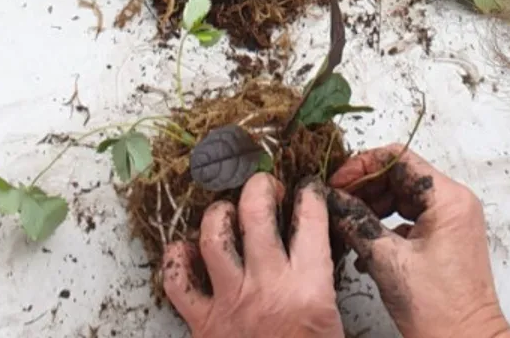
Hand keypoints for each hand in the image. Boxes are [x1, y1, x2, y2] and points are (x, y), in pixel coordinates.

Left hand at [162, 175, 343, 337]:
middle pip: (256, 210)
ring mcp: (231, 304)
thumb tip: (319, 250)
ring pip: (213, 235)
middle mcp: (267, 286)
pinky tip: (186, 251)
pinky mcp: (203, 326)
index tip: (307, 191)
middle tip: (267, 188)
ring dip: (219, 214)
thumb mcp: (333, 326)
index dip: (310, 194)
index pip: (310, 218)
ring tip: (228, 212)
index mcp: (309, 288)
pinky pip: (178, 283)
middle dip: (261, 186)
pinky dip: (176, 261)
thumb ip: (323, 284)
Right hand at [325, 148, 509, 337]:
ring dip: (373, 210)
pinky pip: (411, 220)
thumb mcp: (388, 262)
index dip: (362, 167)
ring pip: (404, 199)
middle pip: (401, 177)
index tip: (336, 182)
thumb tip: (332, 199)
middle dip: (365, 189)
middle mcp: (455, 203)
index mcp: (448, 199)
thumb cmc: (438, 310)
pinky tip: (364, 247)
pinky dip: (386, 228)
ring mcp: (452, 222)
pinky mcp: (447, 241)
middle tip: (336, 203)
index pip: (399, 159)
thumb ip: (357, 223)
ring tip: (346, 225)